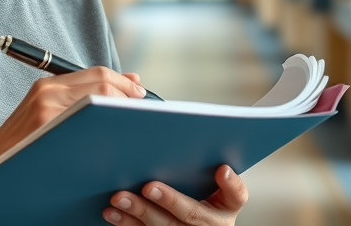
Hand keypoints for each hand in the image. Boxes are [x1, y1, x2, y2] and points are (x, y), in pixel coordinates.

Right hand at [0, 68, 146, 174]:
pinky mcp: (46, 129)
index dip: (124, 82)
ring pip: (97, 102)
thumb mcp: (46, 108)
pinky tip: (111, 138)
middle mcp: (48, 91)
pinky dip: (104, 128)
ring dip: (119, 112)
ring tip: (129, 123)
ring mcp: (47, 111)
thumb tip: (129, 80)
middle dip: (127, 96)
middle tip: (141, 109)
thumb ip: (80, 94)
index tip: (139, 92)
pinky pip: (85, 125)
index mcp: (48, 83)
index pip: (98, 73)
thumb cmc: (24, 139)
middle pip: (102, 84)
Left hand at [103, 165, 248, 225]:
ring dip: (139, 212)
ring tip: (120, 197)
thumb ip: (202, 164)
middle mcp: (210, 225)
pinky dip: (126, 222)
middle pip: (192, 214)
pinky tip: (113, 212)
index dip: (231, 183)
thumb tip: (180, 133)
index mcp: (226, 207)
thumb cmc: (199, 197)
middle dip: (170, 200)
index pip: (236, 195)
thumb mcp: (209, 184)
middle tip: (149, 186)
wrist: (193, 224)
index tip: (222, 169)